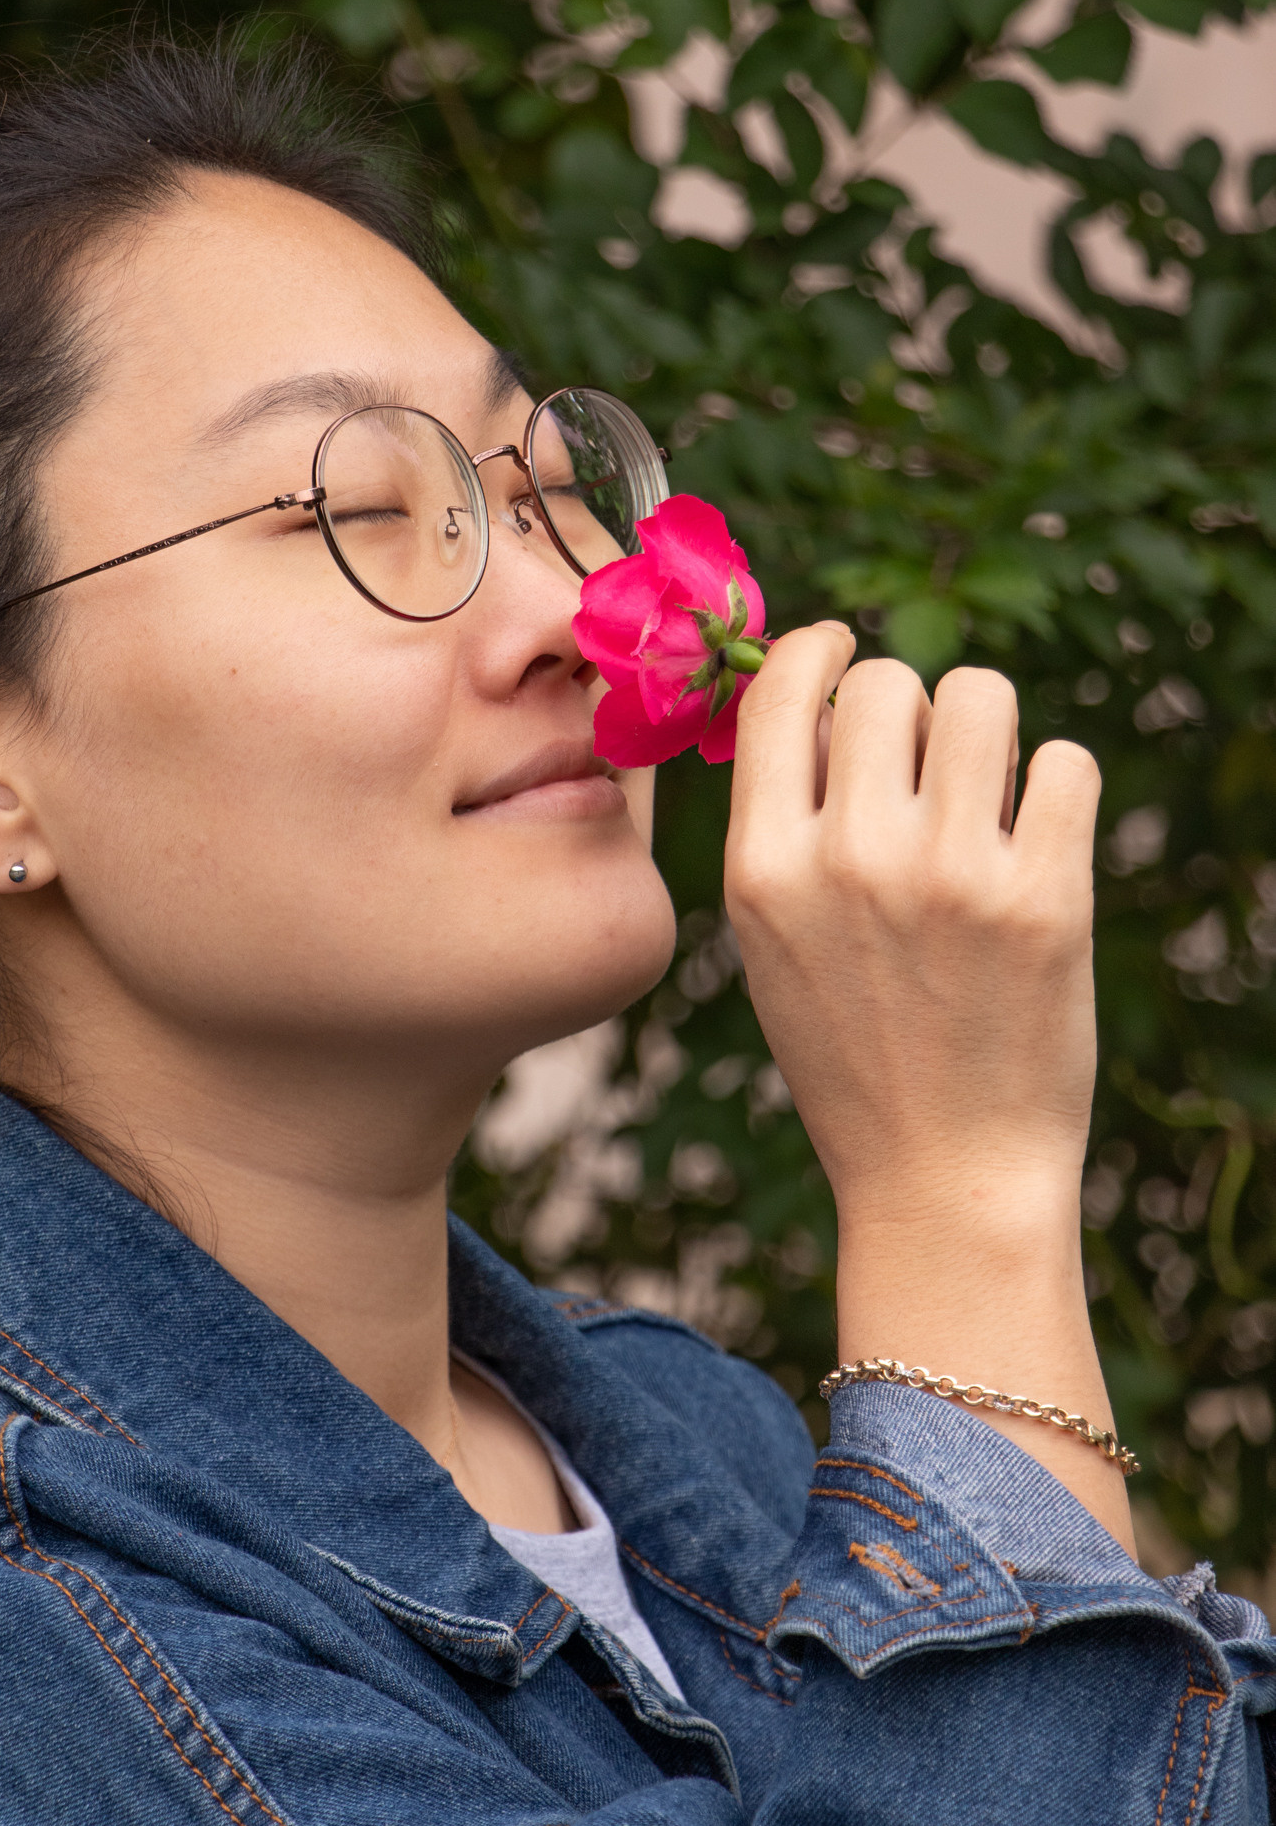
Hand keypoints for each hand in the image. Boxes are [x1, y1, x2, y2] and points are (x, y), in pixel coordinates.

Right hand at [725, 623, 1131, 1550]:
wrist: (943, 1175)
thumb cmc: (855, 1054)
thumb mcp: (771, 945)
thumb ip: (782, 825)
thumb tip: (819, 690)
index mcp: (762, 870)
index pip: (782, 690)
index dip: (818, 650)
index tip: (843, 649)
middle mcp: (848, 860)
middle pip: (887, 683)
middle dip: (910, 710)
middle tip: (926, 772)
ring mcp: (949, 876)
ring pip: (981, 697)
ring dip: (987, 732)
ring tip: (985, 797)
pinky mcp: (1045, 898)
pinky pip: (1064, 763)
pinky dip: (1055, 791)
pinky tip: (1033, 847)